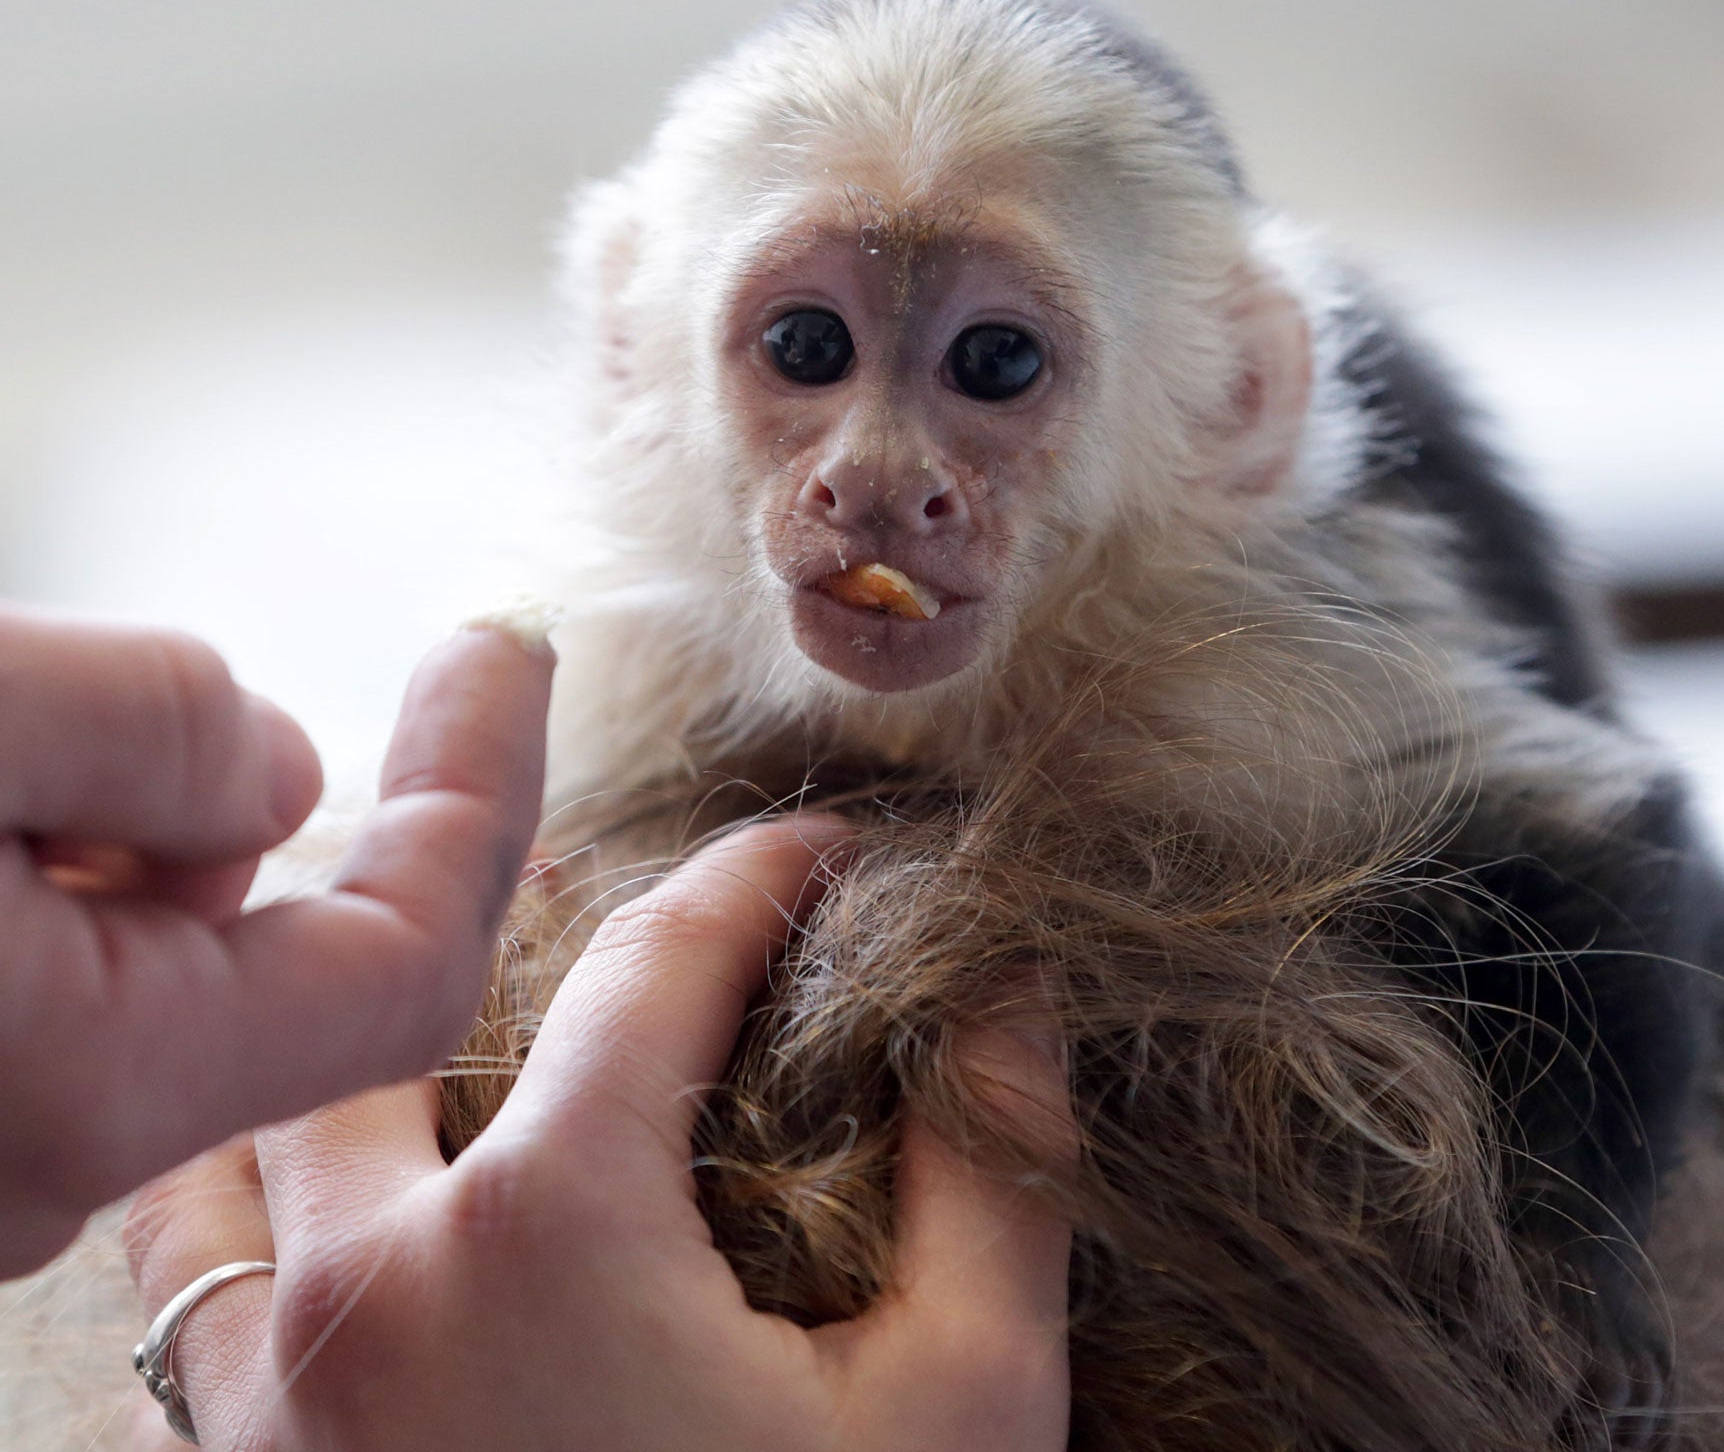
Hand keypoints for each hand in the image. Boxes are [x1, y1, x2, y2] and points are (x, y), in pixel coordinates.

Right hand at [0, 607, 553, 1276]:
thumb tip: (284, 781)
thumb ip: (155, 736)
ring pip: (190, 995)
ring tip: (122, 742)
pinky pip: (92, 1023)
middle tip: (438, 677)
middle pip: (321, 985)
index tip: (516, 657)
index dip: (483, 795)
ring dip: (213, 860)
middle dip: (390, 826)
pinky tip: (45, 823)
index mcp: (104, 1080)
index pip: (411, 958)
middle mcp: (56, 1169)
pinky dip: (121, 913)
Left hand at [124, 821, 1072, 1451]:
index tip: (820, 851)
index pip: (653, 963)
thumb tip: (1010, 994)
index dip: (756, 878)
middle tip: (613, 895)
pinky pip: (189, 1298)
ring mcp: (259, 1401)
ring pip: (243, 1145)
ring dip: (345, 1066)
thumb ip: (994, 1174)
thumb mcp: (965, 1411)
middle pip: (393, 1003)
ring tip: (451, 1036)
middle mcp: (362, 1287)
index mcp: (544, 1230)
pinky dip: (260, 1215)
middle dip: (508, 909)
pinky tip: (363, 1221)